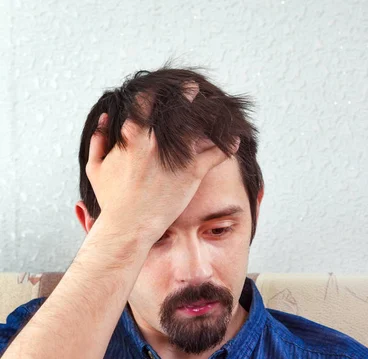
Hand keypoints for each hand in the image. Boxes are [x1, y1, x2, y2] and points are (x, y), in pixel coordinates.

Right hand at [85, 80, 239, 243]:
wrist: (129, 225)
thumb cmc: (112, 200)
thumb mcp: (96, 168)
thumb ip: (98, 141)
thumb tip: (104, 119)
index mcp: (133, 137)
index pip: (145, 103)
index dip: (155, 93)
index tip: (161, 89)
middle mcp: (157, 142)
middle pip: (176, 111)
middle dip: (185, 96)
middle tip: (193, 88)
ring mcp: (176, 156)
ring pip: (198, 129)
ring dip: (209, 120)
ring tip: (216, 114)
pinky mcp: (192, 172)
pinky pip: (215, 154)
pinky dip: (227, 146)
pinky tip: (235, 141)